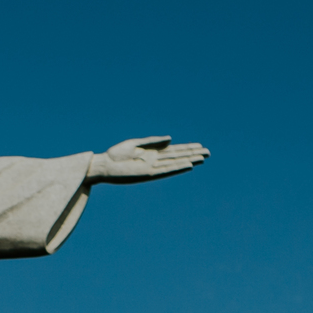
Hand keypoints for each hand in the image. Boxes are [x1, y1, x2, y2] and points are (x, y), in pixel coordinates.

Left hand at [86, 136, 208, 184]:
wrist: (104, 165)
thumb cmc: (116, 154)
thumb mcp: (136, 143)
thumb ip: (153, 141)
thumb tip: (171, 139)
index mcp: (152, 152)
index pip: (173, 150)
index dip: (187, 148)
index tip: (200, 146)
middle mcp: (154, 160)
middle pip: (177, 156)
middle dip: (192, 154)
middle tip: (208, 153)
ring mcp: (152, 167)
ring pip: (174, 163)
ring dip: (188, 160)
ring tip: (202, 158)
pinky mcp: (147, 173)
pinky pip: (166, 170)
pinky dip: (177, 167)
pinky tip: (188, 165)